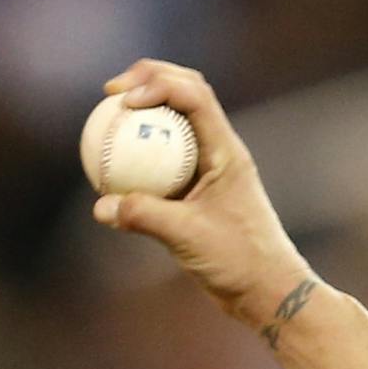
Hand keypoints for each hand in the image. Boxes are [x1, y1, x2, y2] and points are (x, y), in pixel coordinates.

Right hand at [91, 59, 316, 333]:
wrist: (266, 289)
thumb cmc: (239, 261)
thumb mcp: (188, 237)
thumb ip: (144, 217)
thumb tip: (101, 206)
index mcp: (227, 152)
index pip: (194, 97)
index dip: (157, 84)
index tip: (123, 100)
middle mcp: (220, 152)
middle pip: (187, 93)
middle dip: (150, 78)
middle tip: (110, 91)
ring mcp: (210, 168)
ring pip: (176, 122)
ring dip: (146, 109)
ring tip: (106, 115)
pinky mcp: (198, 188)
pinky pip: (164, 156)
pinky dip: (139, 150)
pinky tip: (109, 163)